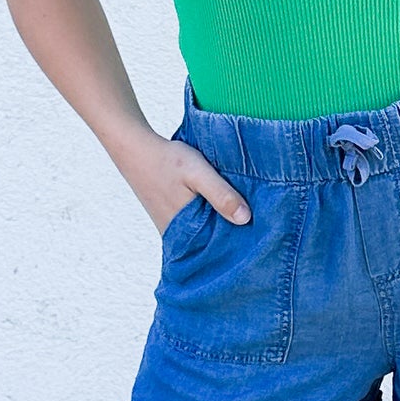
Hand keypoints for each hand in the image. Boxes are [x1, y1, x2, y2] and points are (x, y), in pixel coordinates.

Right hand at [114, 132, 251, 234]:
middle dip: (233, 240)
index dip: (239, 247)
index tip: (262, 241)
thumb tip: (245, 219)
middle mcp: (178, 236)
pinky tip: (224, 211)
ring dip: (222, 229)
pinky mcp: (172, 220)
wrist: (137, 150)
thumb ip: (220, 195)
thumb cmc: (168, 160)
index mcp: (185, 232)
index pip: (218, 251)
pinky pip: (196, 227)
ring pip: (205, 236)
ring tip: (248, 221)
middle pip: (212, 245)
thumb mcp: (198, 173)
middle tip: (261, 231)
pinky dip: (210, 221)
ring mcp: (174, 230)